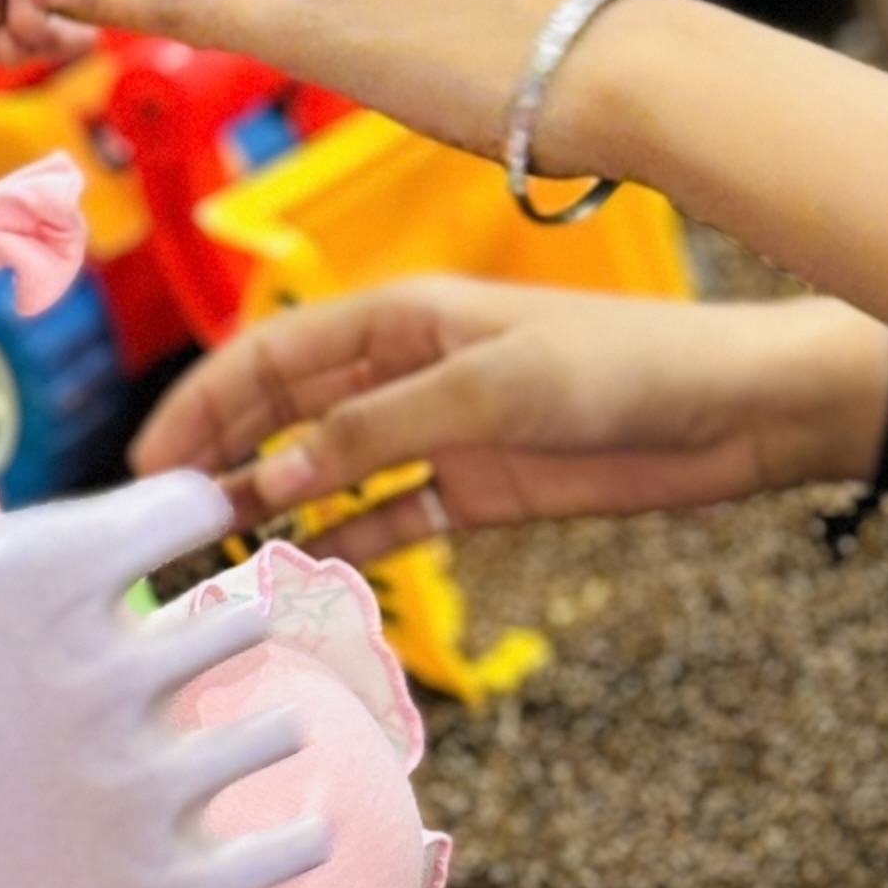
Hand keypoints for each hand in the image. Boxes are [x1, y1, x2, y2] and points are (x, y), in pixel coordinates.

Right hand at [129, 280, 887, 558]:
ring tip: (215, 548)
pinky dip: (348, 542)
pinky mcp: (480, 486)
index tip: (150, 462)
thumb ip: (377, 432)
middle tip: (159, 517)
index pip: (271, 355)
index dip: (204, 402)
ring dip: (275, 500)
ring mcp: (441, 429)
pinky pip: (392, 516)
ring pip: (329, 467)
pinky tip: (307, 571)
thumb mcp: (490, 390)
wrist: (736, 410)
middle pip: (285, 410)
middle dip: (219, 453)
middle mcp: (409, 369)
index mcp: (401, 317)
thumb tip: (277, 476)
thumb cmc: (624, 366)